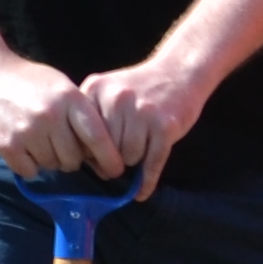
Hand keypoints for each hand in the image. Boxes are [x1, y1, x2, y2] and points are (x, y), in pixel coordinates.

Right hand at [0, 48, 127, 183]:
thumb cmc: (25, 80)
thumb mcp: (59, 85)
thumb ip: (79, 112)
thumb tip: (100, 149)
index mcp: (69, 98)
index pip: (98, 136)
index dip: (110, 158)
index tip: (115, 171)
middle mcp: (51, 114)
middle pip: (74, 159)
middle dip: (70, 158)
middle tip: (58, 145)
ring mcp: (28, 130)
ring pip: (52, 166)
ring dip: (47, 160)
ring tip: (36, 140)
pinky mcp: (7, 144)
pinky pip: (29, 170)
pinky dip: (27, 165)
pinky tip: (21, 147)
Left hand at [71, 54, 210, 197]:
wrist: (178, 71)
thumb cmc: (140, 89)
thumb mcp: (108, 91)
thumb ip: (93, 120)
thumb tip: (91, 165)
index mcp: (95, 89)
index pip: (83, 136)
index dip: (90, 152)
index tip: (96, 158)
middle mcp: (116, 99)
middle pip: (106, 150)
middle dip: (114, 158)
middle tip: (124, 153)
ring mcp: (142, 112)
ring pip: (128, 158)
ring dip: (134, 161)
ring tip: (142, 146)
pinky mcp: (165, 125)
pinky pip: (152, 163)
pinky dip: (146, 181)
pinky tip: (141, 192)